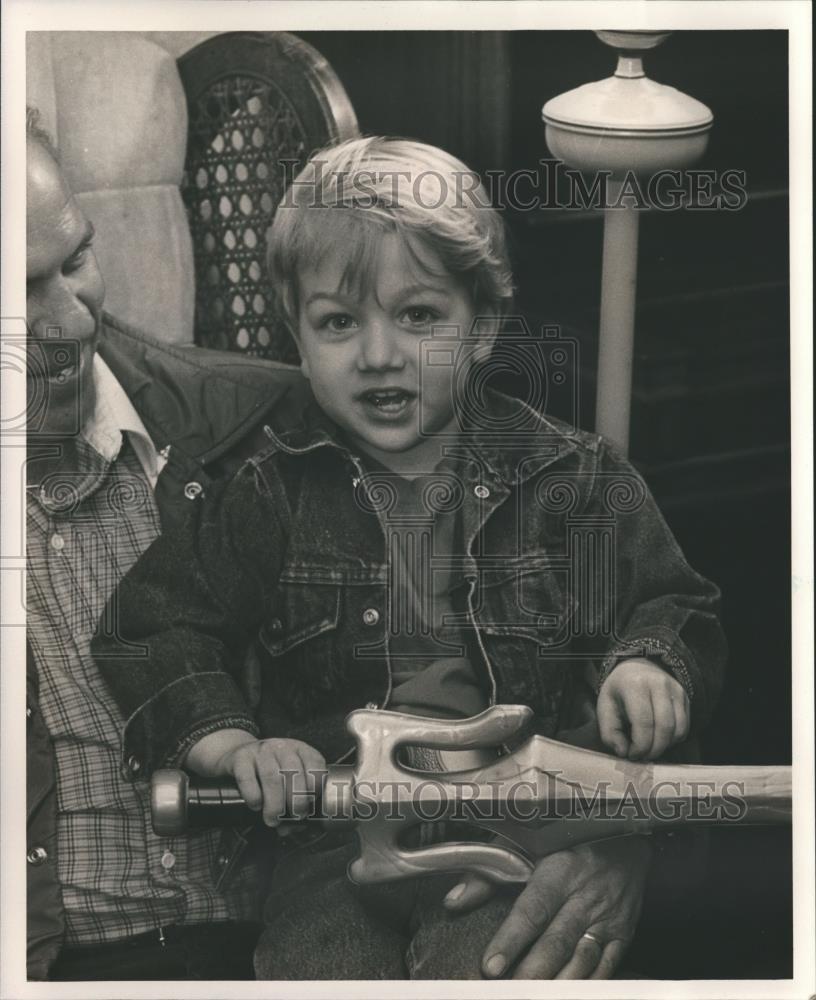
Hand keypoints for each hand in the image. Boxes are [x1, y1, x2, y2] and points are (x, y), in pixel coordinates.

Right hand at [184, 728, 325, 826]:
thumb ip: (294, 802)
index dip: (316, 787)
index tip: (310, 806)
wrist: (238, 755)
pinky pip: (248, 778)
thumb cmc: (269, 772)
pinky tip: (256, 806)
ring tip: (273, 820)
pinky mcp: (240, 758)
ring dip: (275, 804)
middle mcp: (282, 747)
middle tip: (294, 818)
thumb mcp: (286, 779)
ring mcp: (261, 750)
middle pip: (294, 773)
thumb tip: (293, 828)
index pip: (315, 763)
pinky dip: (254, 796)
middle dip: (297, 801)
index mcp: (300, 749)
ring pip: (271, 777)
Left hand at [444, 837, 651, 978]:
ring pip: (582, 961)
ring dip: (557, 985)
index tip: (490, 966)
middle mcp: (586, 895)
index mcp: (560, 869)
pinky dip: (585, 986)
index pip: (532, 909)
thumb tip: (453, 901)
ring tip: (532, 995)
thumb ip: (488, 873)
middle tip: (507, 991)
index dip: (511, 940)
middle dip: (530, 973)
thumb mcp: (526, 844)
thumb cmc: (568, 839)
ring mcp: (608, 918)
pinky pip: (606, 969)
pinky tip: (564, 993)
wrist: (627, 838)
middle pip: (556, 942)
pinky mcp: (623, 935)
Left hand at [597, 657, 689, 759]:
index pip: (643, 722)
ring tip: (649, 748)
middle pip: (664, 727)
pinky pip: (685, 727)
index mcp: (635, 684)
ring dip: (664, 746)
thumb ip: (609, 733)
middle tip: (642, 756)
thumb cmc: (619, 692)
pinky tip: (659, 739)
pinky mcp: (685, 697)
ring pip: (678, 730)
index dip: (640, 745)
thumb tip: (623, 752)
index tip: (631, 754)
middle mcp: (659, 684)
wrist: (637, 669)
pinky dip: (673, 740)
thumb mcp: (605, 708)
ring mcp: (675, 689)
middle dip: (654, 749)